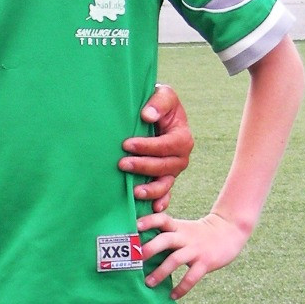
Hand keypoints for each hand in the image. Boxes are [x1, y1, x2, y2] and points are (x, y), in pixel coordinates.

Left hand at [120, 83, 193, 211]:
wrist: (152, 114)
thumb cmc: (158, 104)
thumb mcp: (163, 94)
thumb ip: (158, 102)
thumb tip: (147, 115)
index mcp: (182, 137)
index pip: (166, 145)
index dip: (147, 146)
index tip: (126, 144)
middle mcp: (180, 157)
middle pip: (165, 167)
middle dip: (144, 167)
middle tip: (122, 164)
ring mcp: (172, 171)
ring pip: (165, 184)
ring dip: (151, 190)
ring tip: (134, 191)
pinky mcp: (163, 180)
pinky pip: (165, 194)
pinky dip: (159, 203)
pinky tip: (151, 209)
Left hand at [137, 209, 248, 298]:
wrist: (229, 231)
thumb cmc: (198, 233)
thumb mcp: (182, 228)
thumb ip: (165, 233)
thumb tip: (138, 246)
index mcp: (177, 227)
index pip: (162, 219)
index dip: (149, 221)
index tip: (135, 225)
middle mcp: (185, 237)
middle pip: (165, 240)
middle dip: (150, 249)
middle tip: (135, 260)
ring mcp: (195, 250)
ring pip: (175, 260)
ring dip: (160, 272)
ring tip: (148, 283)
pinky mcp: (205, 262)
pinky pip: (191, 277)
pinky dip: (181, 288)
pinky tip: (172, 295)